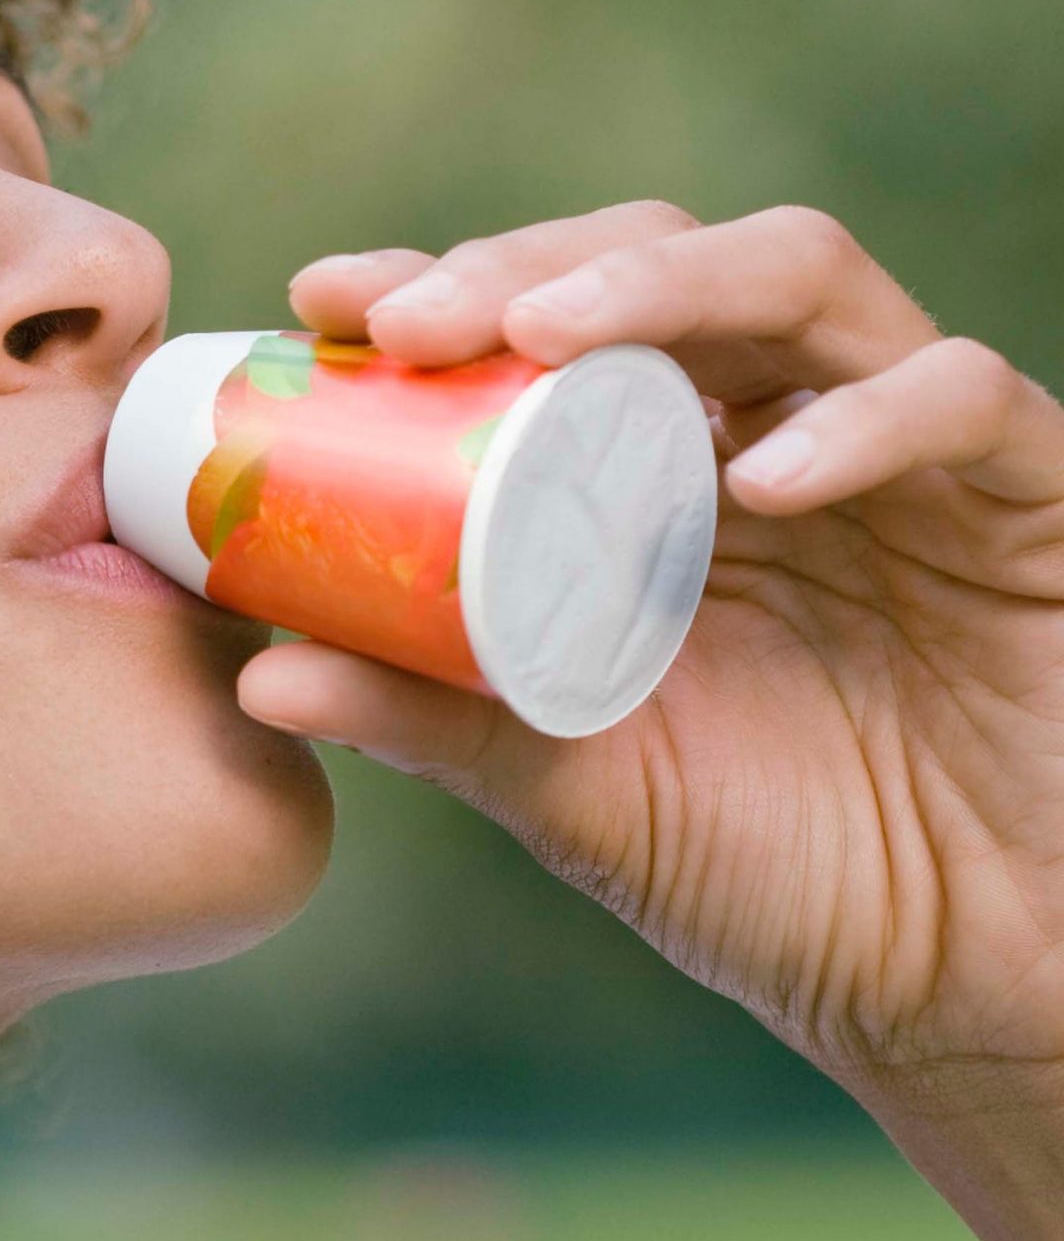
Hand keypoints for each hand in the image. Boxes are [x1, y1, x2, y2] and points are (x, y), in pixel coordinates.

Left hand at [240, 200, 1063, 1133]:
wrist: (958, 984)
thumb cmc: (764, 870)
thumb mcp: (568, 788)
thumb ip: (431, 721)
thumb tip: (254, 677)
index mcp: (651, 470)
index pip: (545, 321)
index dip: (441, 284)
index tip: (323, 298)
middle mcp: (767, 426)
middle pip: (655, 255)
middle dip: (524, 264)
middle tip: (412, 319)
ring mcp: (899, 450)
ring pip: (801, 275)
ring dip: (664, 282)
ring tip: (547, 335)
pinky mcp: (1028, 497)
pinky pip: (962, 397)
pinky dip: (862, 420)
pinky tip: (765, 479)